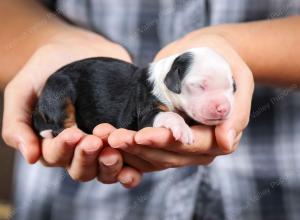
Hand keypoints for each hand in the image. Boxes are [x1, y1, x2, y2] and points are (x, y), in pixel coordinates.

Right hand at [2, 26, 141, 184]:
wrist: (78, 48)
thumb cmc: (46, 69)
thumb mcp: (22, 91)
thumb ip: (17, 124)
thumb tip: (30, 157)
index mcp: (53, 142)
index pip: (55, 156)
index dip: (63, 148)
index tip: (73, 133)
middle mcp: (77, 149)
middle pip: (81, 169)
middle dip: (86, 157)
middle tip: (94, 141)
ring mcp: (102, 144)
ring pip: (104, 169)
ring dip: (109, 165)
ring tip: (114, 150)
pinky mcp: (122, 136)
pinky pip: (128, 159)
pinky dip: (130, 169)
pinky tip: (134, 168)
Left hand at [106, 32, 253, 170]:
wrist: (207, 54)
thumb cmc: (224, 61)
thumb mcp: (239, 79)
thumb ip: (236, 111)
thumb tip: (227, 142)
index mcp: (220, 137)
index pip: (191, 146)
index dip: (165, 142)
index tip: (140, 135)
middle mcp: (200, 147)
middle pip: (168, 155)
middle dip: (139, 147)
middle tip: (111, 136)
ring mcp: (181, 145)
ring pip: (153, 157)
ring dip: (128, 149)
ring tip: (103, 135)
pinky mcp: (165, 138)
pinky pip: (145, 150)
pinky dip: (127, 146)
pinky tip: (107, 137)